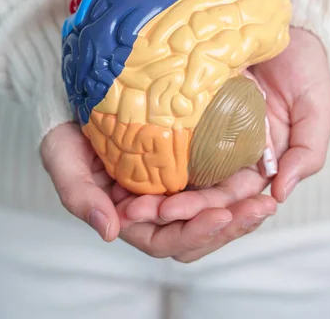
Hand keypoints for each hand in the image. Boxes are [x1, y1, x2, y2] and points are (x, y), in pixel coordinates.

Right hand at [40, 122, 275, 257]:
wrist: (80, 90)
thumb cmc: (65, 126)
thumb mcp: (61, 157)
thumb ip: (79, 195)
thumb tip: (110, 231)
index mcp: (128, 214)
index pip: (163, 240)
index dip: (192, 233)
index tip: (220, 215)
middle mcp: (155, 204)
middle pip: (197, 230)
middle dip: (229, 225)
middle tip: (259, 208)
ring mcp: (174, 182)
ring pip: (213, 208)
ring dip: (241, 208)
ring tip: (267, 198)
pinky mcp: (189, 158)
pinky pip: (218, 178)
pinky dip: (238, 180)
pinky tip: (260, 172)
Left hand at [122, 27, 329, 224]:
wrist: (281, 25)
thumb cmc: (303, 66)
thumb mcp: (316, 108)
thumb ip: (307, 152)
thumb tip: (282, 192)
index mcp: (259, 161)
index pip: (233, 197)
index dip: (205, 209)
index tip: (175, 212)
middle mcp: (229, 151)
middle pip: (200, 189)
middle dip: (172, 206)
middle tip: (138, 212)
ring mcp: (206, 129)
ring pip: (180, 169)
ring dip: (155, 188)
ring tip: (126, 201)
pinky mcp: (188, 105)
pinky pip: (169, 131)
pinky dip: (150, 149)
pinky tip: (124, 163)